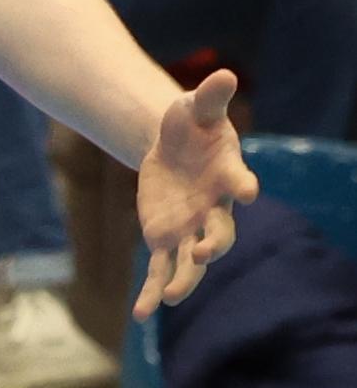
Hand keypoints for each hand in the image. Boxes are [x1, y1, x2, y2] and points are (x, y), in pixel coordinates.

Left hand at [133, 69, 258, 318]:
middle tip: (205, 252)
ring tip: (172, 296)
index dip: (243, 185)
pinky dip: (151, 292)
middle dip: (214, 244)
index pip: (238, 181)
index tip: (247, 190)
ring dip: (184, 279)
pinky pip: (160, 270)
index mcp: (226, 175)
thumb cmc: (191, 125)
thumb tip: (224, 71)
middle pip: (220, 233)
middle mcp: (214, 209)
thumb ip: (209, 96)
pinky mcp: (166, 239)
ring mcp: (190, 228)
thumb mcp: (195, 107)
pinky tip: (140, 316)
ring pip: (190, 261)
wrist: (172, 145)